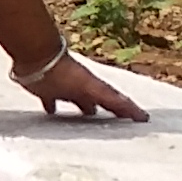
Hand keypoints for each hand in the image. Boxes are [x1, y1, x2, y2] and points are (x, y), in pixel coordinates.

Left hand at [16, 48, 146, 120]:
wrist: (37, 57)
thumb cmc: (65, 73)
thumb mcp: (92, 88)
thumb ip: (112, 100)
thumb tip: (144, 115)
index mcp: (94, 88)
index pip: (115, 100)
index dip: (128, 109)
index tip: (143, 118)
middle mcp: (82, 88)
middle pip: (98, 100)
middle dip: (107, 110)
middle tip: (116, 122)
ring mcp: (64, 88)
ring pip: (77, 101)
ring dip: (83, 109)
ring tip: (88, 120)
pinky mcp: (45, 90)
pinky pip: (51, 101)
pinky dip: (53, 107)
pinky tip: (52, 113)